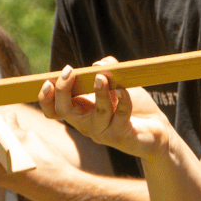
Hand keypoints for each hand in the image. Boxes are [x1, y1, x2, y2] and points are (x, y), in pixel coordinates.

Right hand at [38, 61, 169, 159]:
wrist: (155, 128)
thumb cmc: (133, 106)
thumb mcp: (118, 84)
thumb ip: (107, 70)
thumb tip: (98, 65)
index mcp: (80, 112)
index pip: (53, 110)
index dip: (45, 99)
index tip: (47, 81)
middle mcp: (86, 124)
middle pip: (64, 111)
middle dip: (63, 90)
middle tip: (70, 71)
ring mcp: (103, 132)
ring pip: (97, 113)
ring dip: (100, 93)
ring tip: (103, 77)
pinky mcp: (121, 136)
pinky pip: (121, 116)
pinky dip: (123, 101)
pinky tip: (124, 91)